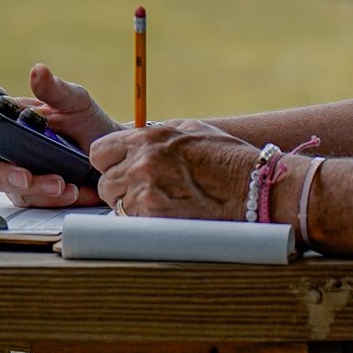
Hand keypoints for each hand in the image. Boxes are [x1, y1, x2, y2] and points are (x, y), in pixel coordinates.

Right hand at [0, 64, 120, 206]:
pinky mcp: (34, 193)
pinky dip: (50, 199)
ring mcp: (17, 172)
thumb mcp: (75, 101)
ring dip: (34, 189)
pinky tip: (71, 192)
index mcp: (5, 121)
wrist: (111, 149)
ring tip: (63, 184)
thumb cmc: (87, 121)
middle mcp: (4, 148)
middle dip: (2, 173)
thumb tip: (38, 71)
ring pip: (9, 188)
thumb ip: (55, 89)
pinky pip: (33, 201)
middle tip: (26, 176)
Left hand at [91, 120, 267, 219]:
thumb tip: (130, 136)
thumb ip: (156, 133)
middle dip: (120, 188)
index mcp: (147, 138)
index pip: (99, 151)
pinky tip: (168, 215)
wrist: (253, 187)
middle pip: (105, 181)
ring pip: (117, 205)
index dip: (110, 162)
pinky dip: (145, 222)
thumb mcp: (190, 130)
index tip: (122, 169)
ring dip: (132, 207)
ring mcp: (146, 191)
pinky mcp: (155, 216)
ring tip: (161, 203)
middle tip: (145, 191)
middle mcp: (141, 162)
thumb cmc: (227, 157)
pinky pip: (133, 222)